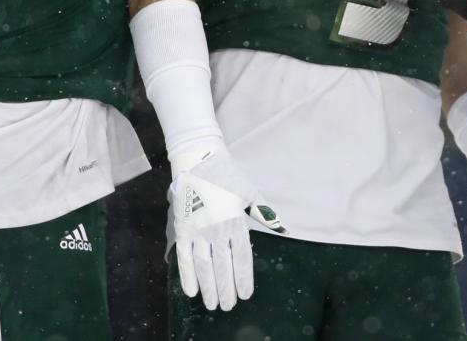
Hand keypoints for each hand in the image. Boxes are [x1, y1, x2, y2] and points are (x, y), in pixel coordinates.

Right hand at [168, 146, 284, 311]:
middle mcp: (217, 229)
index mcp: (236, 221)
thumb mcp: (250, 192)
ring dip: (208, 287)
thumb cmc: (227, 176)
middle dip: (226, 289)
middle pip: (222, 266)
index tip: (245, 295)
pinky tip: (191, 290)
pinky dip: (186, 275)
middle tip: (227, 306)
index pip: (241, 257)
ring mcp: (198, 229)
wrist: (199, 159)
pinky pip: (184, 255)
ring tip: (212, 304)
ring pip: (204, 265)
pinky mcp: (182, 227)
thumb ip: (265, 212)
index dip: (243, 278)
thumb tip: (283, 227)